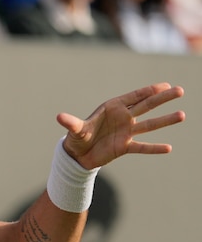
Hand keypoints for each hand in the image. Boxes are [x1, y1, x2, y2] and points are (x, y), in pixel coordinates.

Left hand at [56, 83, 184, 169]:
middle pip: (146, 106)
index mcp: (112, 108)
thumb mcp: (75, 130)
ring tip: (182, 115)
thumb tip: (59, 117)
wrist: (78, 156)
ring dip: (165, 120)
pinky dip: (154, 148)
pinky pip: (142, 147)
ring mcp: (126, 132)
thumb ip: (71, 123)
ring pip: (149, 125)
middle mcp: (123, 118)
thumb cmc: (77, 138)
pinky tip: (168, 148)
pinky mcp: (125, 147)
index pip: (133, 97)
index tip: (164, 85)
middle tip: (179, 91)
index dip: (148, 90)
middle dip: (162, 98)